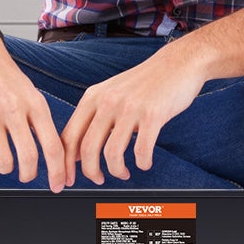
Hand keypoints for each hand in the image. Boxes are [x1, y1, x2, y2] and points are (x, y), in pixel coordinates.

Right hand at [0, 34, 67, 191]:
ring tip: (4, 162)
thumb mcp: (30, 92)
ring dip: (5, 169)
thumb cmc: (3, 74)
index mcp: (35, 103)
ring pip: (3, 162)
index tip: (58, 185)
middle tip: (26, 175)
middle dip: (29, 175)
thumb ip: (39, 120)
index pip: (53, 146)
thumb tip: (53, 153)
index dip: (58, 172)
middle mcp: (14, 109)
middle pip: (29, 158)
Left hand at [61, 43, 208, 184]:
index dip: (65, 162)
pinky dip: (142, 163)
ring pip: (112, 153)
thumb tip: (77, 151)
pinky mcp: (153, 114)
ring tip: (123, 172)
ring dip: (116, 170)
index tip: (68, 177)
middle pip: (87, 148)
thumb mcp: (110, 94)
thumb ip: (93, 118)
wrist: (177, 63)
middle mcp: (108, 101)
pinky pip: (141, 150)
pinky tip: (144, 162)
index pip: (69, 136)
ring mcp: (130, 108)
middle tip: (98, 180)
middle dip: (90, 172)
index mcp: (93, 97)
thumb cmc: (145, 83)